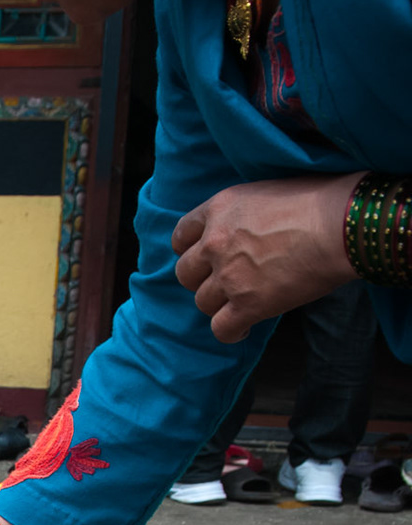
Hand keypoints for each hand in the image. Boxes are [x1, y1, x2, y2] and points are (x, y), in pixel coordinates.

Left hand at [171, 173, 362, 343]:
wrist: (344, 224)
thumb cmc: (321, 201)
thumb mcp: (266, 192)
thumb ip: (241, 215)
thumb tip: (243, 232)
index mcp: (219, 209)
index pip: (181, 236)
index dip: (190, 251)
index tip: (204, 259)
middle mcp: (215, 242)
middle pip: (186, 273)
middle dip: (202, 280)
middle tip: (227, 282)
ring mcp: (228, 275)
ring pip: (202, 302)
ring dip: (220, 305)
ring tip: (243, 303)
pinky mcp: (247, 304)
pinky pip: (221, 329)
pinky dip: (231, 332)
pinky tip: (244, 327)